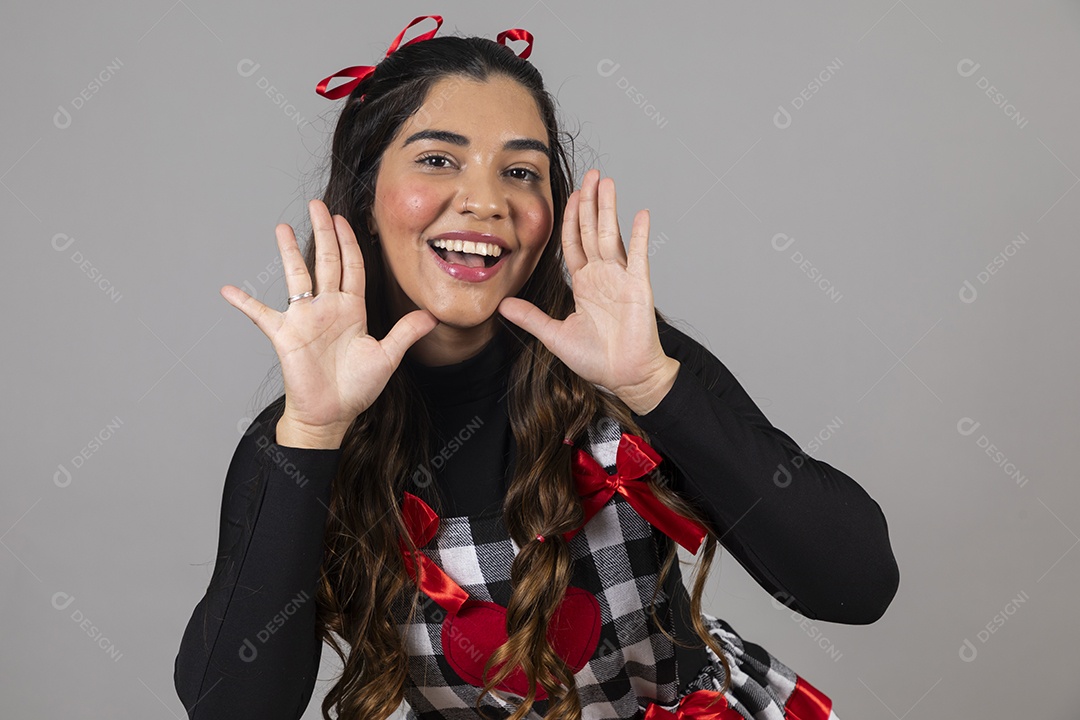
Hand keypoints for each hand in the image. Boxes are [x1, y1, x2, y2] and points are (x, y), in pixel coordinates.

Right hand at [220, 199, 438, 431]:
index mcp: (352, 309)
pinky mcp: (285, 335)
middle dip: (323, 232)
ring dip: (288, 252)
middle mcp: (327, 307)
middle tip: (317, 204)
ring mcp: (304, 319)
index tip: (342, 219)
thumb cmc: (356, 388)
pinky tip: (228, 290)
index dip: (348, 243)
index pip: (351, 266)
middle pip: (325, 261)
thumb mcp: (386, 358)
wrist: (331, 414)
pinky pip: (260, 315)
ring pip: (296, 277)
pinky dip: (244, 303)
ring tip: (281, 226)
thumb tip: (432, 316)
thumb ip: (405, 333)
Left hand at [497, 169, 675, 410]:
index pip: (574, 243)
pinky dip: (639, 235)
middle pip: (592, 230)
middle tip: (591, 174)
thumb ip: (531, 317)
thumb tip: (502, 306)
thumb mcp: (554, 335)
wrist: (625, 378)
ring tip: (607, 181)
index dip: (570, 218)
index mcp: (584, 284)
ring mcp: (621, 279)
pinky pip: (638, 256)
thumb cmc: (597, 360)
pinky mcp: (638, 288)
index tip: (570, 194)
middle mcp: (602, 276)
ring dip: (608, 208)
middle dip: (590, 202)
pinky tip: (640, 213)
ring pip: (611, 235)